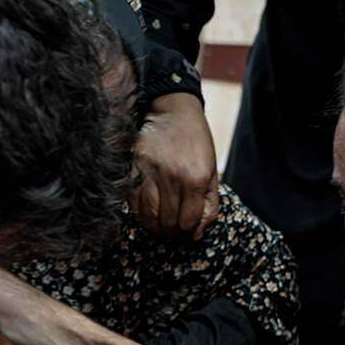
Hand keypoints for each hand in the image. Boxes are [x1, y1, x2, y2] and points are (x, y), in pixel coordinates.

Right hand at [130, 93, 217, 238]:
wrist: (172, 111)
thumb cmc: (195, 142)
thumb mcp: (211, 170)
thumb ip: (209, 203)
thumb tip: (197, 233)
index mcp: (196, 178)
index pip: (188, 221)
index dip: (187, 230)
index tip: (185, 230)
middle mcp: (173, 178)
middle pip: (168, 222)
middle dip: (171, 233)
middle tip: (171, 233)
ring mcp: (150, 174)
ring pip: (149, 216)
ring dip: (154, 228)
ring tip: (159, 228)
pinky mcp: (133, 169)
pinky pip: (133, 203)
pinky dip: (139, 214)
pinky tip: (146, 215)